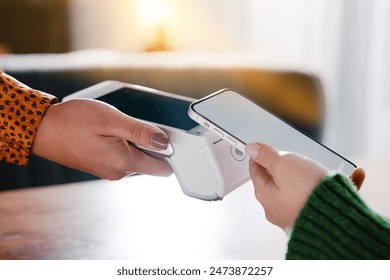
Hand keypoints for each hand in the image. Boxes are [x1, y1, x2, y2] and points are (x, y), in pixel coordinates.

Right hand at [32, 99, 172, 178]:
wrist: (40, 129)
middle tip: (140, 123)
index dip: (171, 154)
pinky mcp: (100, 166)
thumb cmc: (72, 122)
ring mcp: (108, 170)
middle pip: (150, 162)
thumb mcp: (111, 120)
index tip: (171, 138)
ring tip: (119, 126)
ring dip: (135, 143)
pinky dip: (123, 145)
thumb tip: (165, 143)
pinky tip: (110, 132)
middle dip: (152, 145)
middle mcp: (118, 172)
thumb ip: (140, 132)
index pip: (162, 169)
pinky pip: (121, 157)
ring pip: (135, 158)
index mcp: (124, 163)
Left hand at [245, 142, 364, 228]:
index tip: (258, 150)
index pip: (256, 172)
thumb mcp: (282, 164)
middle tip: (291, 156)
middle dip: (285, 167)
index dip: (258, 157)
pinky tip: (355, 175)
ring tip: (324, 165)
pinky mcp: (319, 219)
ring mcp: (298, 215)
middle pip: (278, 182)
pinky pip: (328, 197)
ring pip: (304, 189)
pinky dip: (338, 185)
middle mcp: (278, 209)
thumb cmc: (306, 192)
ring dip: (315, 175)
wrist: (337, 220)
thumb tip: (251, 148)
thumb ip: (266, 155)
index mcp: (265, 196)